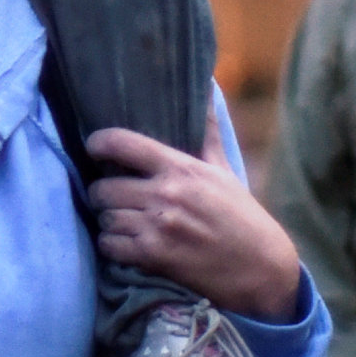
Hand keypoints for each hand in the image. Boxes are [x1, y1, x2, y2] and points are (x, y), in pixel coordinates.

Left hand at [88, 123, 305, 322]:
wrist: (261, 268)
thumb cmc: (242, 217)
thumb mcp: (225, 171)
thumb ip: (207, 134)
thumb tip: (208, 88)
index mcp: (181, 168)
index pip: (123, 143)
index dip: (99, 143)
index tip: (94, 147)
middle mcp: (166, 194)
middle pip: (103, 187)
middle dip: (102, 194)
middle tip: (112, 197)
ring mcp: (158, 226)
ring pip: (105, 218)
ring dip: (109, 222)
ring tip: (121, 222)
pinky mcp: (154, 257)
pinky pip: (110, 246)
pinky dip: (112, 246)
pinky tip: (125, 245)